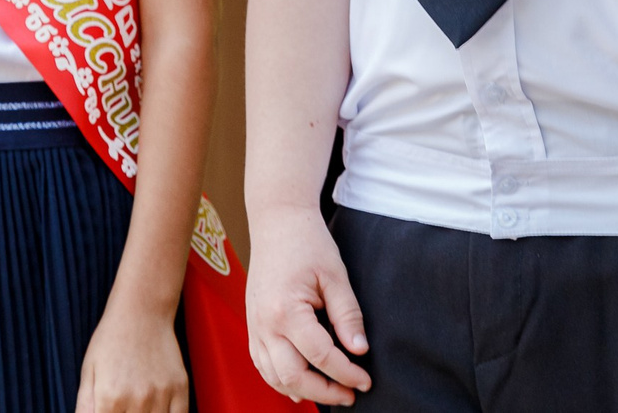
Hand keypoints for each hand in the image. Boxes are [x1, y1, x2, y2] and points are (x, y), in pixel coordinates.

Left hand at [75, 296, 189, 412]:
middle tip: (123, 406)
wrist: (142, 310)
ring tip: (138, 406)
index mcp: (109, 398)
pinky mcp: (180, 387)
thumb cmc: (111, 340)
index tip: (109, 409)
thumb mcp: (88, 372)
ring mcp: (161, 394)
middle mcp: (136, 399)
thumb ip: (84, 406)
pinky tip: (158, 410)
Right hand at [244, 205, 371, 405]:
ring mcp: (254, 327)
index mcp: (286, 310)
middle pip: (293, 376)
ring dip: (303, 391)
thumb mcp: (335, 276)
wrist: (277, 222)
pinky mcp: (252, 326)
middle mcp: (264, 324)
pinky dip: (281, 380)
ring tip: (332, 392)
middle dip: (325, 391)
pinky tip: (301, 385)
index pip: (320, 355)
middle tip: (351, 394)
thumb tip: (360, 350)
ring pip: (274, 377)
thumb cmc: (308, 244)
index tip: (366, 380)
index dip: (346, 373)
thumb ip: (348, 315)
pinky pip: (263, 365)